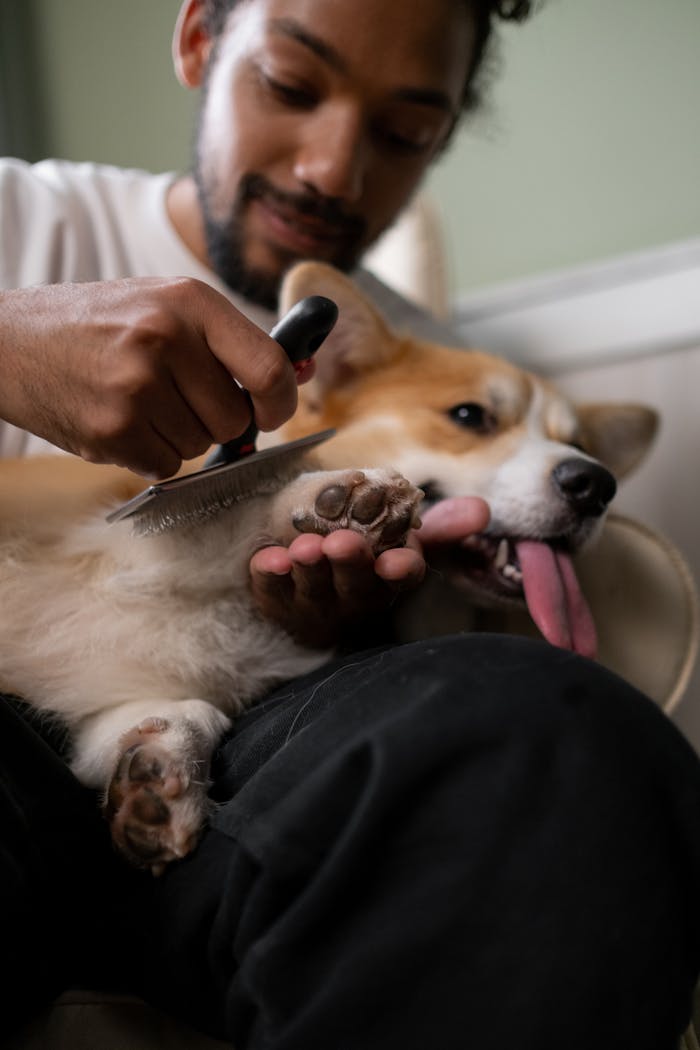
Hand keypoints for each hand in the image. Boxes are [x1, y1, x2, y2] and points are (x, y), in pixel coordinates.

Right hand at [0, 277, 302, 477]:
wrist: (8, 342)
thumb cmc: (98, 325)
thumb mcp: (165, 308)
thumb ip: (231, 343)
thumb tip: (302, 376)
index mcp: (190, 302)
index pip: (269, 368)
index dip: (280, 402)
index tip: (271, 412)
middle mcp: (166, 339)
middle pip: (234, 418)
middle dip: (215, 421)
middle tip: (175, 397)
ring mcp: (136, 386)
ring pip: (200, 446)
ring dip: (178, 436)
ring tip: (137, 401)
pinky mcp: (111, 429)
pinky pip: (165, 466)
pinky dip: (149, 455)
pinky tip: (119, 420)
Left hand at [249, 495, 489, 647]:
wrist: (313, 579)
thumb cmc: (368, 554)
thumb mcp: (405, 538)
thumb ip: (441, 525)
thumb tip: (480, 509)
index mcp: (390, 578)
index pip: (402, 578)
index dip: (400, 570)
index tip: (397, 561)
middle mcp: (355, 597)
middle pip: (355, 585)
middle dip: (349, 564)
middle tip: (340, 543)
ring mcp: (315, 604)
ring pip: (314, 589)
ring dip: (309, 568)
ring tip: (303, 547)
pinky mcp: (279, 602)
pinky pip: (272, 593)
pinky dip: (269, 577)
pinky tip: (267, 559)